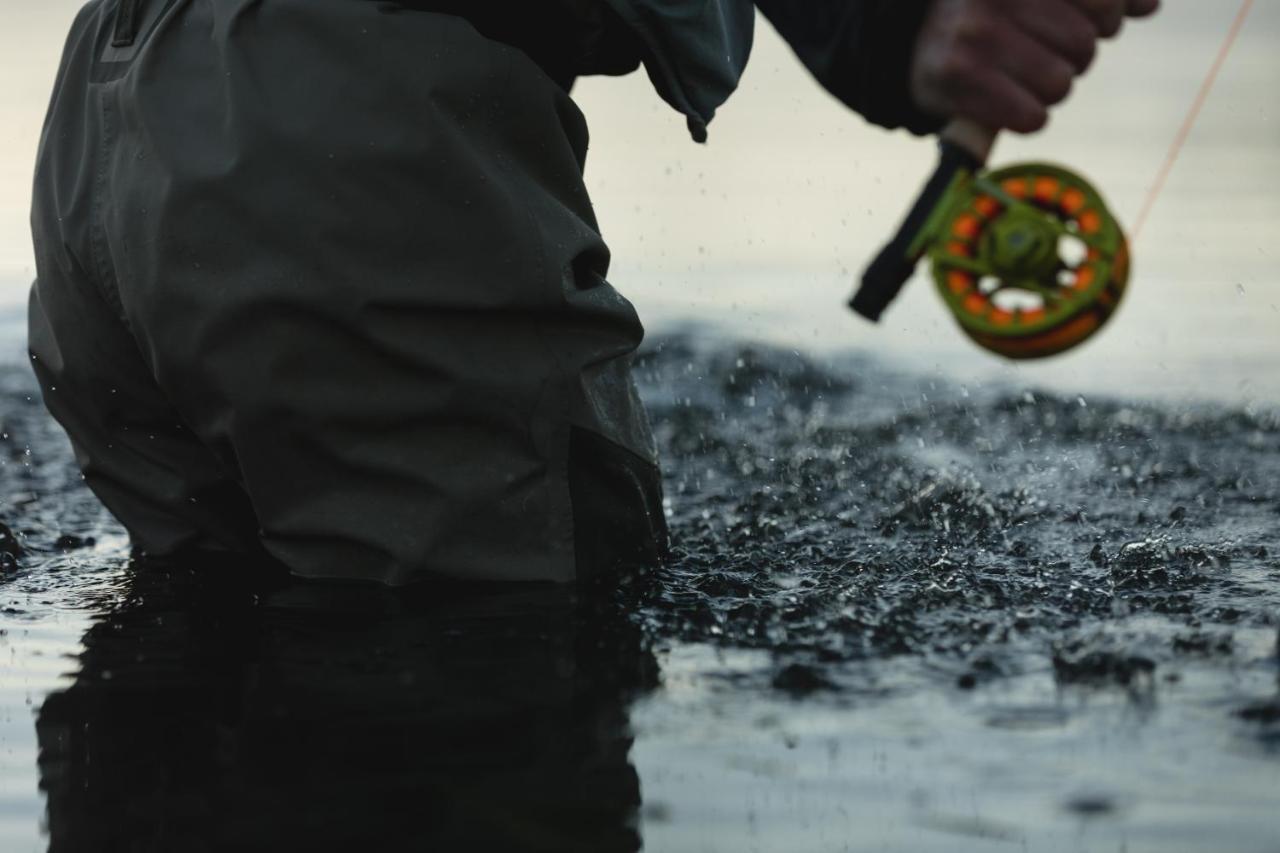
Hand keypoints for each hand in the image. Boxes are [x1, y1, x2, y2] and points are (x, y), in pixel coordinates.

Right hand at [911, 0, 1160, 132]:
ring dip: (1050, 89)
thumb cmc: (991, 12)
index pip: (1106, 0)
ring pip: (1060, 82)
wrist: (909, 42)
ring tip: (1020, 75)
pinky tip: (1006, 100)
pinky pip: (1031, 116)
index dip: (1108, 14)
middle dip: (1075, 55)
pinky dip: (1026, 117)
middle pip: (1086, 43)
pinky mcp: (959, 77)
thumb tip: (1149, 5)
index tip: (1088, 18)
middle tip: (1043, 51)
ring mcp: (976, 33)